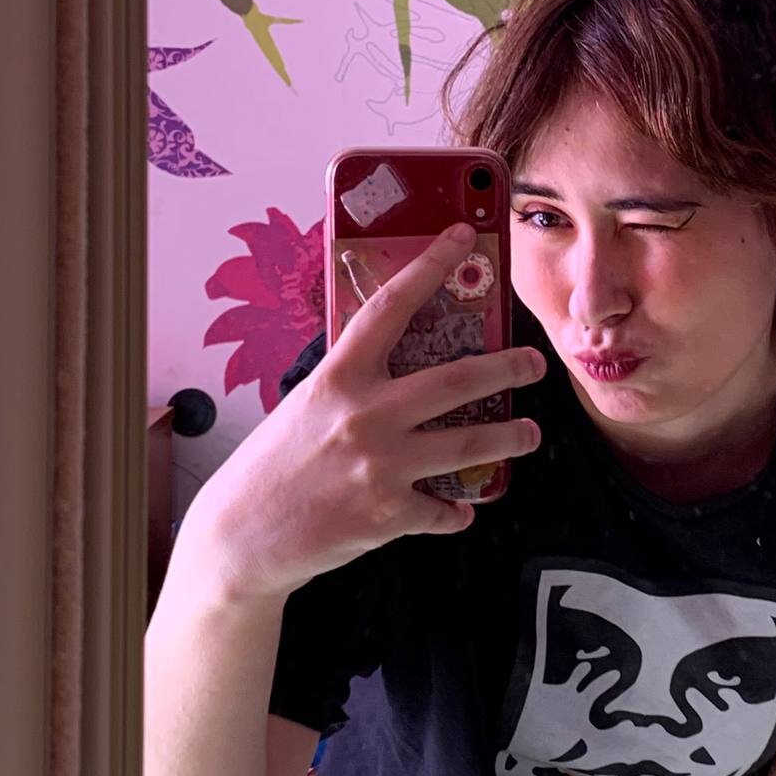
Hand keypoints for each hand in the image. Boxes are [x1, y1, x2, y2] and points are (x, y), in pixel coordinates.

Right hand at [180, 224, 545, 602]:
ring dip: (511, 437)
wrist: (240, 539)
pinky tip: (460, 508)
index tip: (463, 236)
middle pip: (458, 379)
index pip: (391, 306)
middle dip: (508, 367)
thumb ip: (352, 381)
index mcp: (338, 377)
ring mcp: (380, 466)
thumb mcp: (306, 404)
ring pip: (470, 444)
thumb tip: (397, 357)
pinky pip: (444, 509)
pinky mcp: (388, 515)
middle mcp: (364, 415)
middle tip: (536, 363)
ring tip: (529, 434)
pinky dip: (456, 510)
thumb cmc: (272, 465)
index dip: (430, 265)